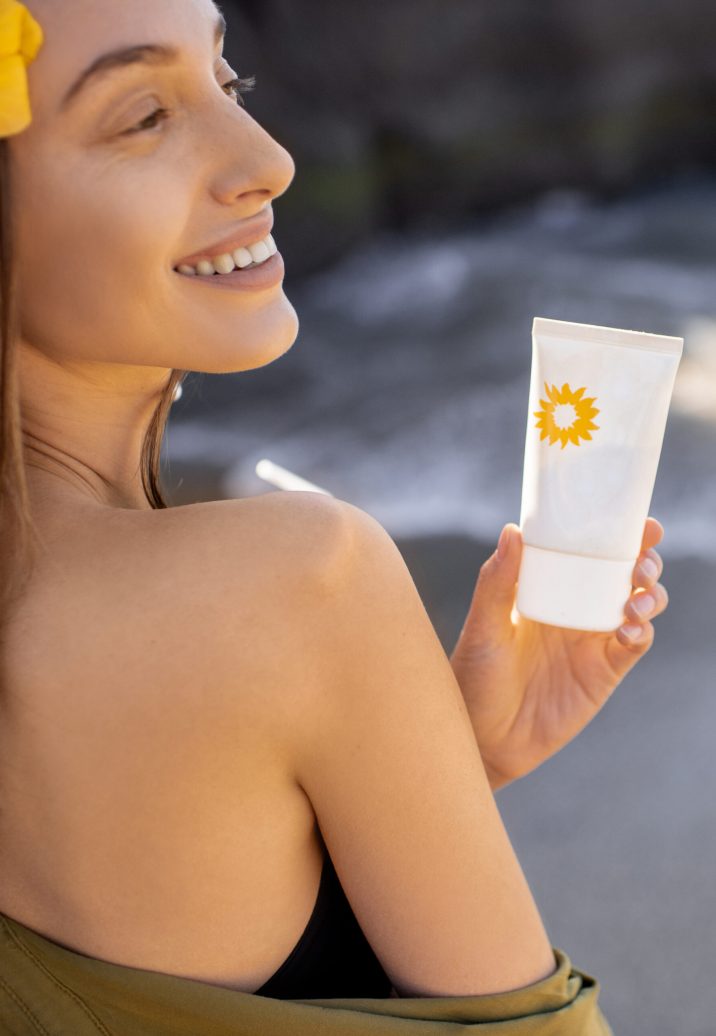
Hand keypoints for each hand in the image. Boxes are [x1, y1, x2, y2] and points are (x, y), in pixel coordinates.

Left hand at [449, 519, 667, 788]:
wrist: (482, 738)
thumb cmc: (473, 678)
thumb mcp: (483, 627)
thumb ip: (497, 582)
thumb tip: (513, 530)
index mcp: (548, 587)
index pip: (588, 550)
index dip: (619, 534)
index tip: (637, 520)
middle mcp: (575, 608)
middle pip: (624, 573)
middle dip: (644, 561)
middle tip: (640, 564)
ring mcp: (592, 639)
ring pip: (639, 605)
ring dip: (650, 595)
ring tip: (637, 598)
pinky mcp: (603, 672)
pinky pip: (634, 645)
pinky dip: (642, 632)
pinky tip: (630, 630)